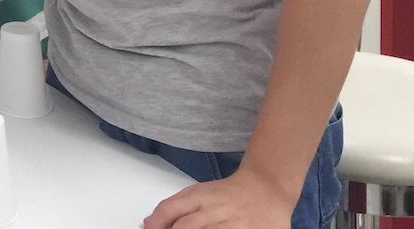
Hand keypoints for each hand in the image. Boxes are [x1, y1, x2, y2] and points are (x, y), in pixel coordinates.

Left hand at [143, 167, 295, 228]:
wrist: (265, 189)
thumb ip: (173, 207)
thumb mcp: (198, 194)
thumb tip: (148, 223)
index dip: (156, 224)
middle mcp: (212, 210)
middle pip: (184, 228)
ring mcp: (230, 224)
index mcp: (197, 197)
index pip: (168, 210)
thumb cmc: (228, 194)